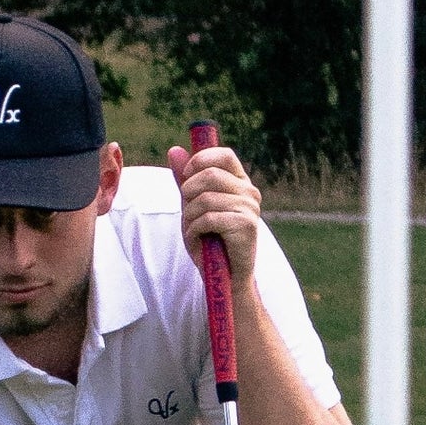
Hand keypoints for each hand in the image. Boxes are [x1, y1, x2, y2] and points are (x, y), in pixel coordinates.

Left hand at [168, 139, 261, 285]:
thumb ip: (185, 179)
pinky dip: (195, 230)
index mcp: (239, 182)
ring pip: (206, 198)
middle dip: (188, 193)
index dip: (200, 160)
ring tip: (194, 229)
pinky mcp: (247, 225)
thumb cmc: (208, 239)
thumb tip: (174, 149)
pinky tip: (200, 239)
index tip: (186, 176)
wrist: (224, 275)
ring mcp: (250, 208)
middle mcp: (249, 192)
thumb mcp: (192, 205)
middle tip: (188, 211)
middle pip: (210, 175)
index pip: (224, 155)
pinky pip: (209, 218)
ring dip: (190, 216)